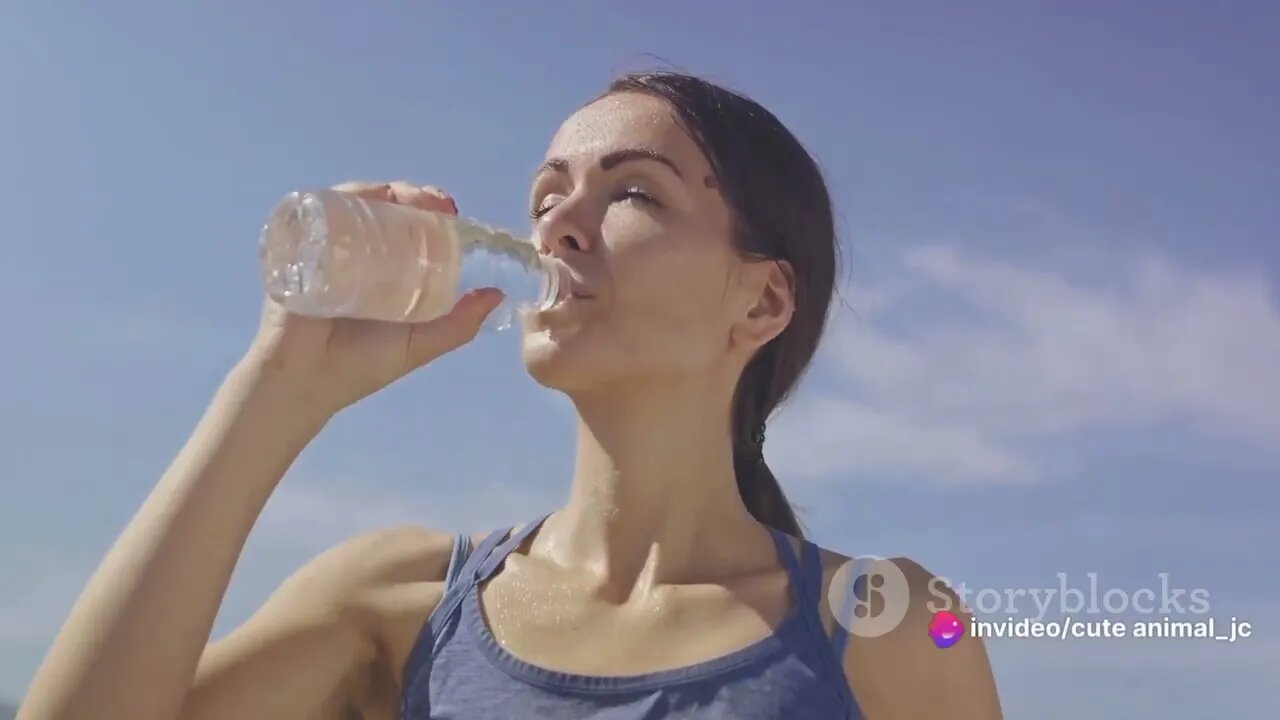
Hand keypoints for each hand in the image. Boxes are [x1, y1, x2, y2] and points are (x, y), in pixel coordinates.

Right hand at [240, 181, 503, 416]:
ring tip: (407, 199)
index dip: (431, 213)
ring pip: (352, 204)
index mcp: (384, 270)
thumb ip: (458, 325)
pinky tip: (363, 199)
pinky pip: (314, 213)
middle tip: (436, 204)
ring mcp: (323, 248)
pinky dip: (336, 198)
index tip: (454, 211)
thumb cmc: (359, 366)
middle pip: (381, 209)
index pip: (407, 228)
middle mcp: (354, 254)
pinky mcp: (294, 248)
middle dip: (411, 196)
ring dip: (381, 192)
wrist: (305, 384)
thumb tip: (498, 294)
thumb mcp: (418, 344)